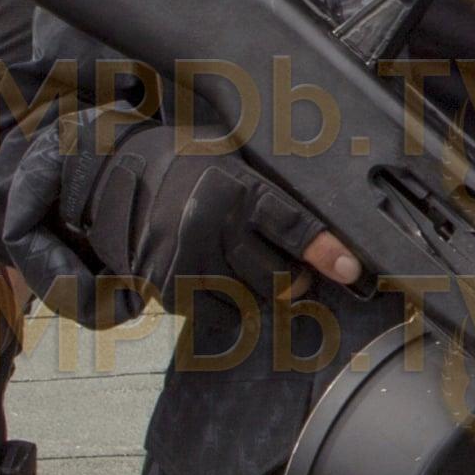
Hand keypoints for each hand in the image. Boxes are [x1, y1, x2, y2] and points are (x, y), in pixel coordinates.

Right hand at [59, 111, 358, 308]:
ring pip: (254, 298)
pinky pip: (224, 314)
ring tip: (261, 269)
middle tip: (302, 269)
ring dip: (269, 291)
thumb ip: (279, 189)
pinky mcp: (169, 290)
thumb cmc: (196, 167)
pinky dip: (237, 303)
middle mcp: (207, 226)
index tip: (350, 269)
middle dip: (299, 277)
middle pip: (279, 274)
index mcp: (232, 188)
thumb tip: (334, 221)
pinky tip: (229, 278)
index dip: (325, 251)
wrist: (123, 179)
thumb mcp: (240, 160)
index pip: (291, 225)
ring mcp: (185, 262)